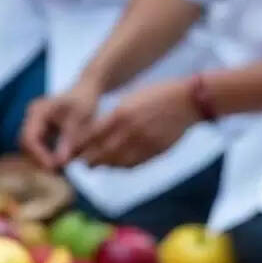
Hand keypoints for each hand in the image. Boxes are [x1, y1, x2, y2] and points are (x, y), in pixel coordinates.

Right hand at [19, 82, 101, 169]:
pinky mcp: (39, 127)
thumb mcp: (80, 120)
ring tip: (58, 169)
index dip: (38, 155)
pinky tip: (58, 162)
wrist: (87, 89)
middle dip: (38, 159)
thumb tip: (60, 163)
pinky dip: (45, 154)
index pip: (28, 138)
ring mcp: (33, 122)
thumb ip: (69, 140)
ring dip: (41, 158)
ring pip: (29, 146)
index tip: (54, 167)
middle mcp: (31, 116)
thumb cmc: (85, 101)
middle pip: (25, 144)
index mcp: (38, 111)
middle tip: (56, 172)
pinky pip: (36, 145)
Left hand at [64, 79, 197, 167]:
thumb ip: (113, 118)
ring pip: (116, 162)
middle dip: (88, 159)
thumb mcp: (130, 100)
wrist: (190, 100)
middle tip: (81, 162)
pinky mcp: (155, 151)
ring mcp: (143, 143)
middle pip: (100, 153)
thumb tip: (95, 134)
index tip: (71, 151)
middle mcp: (129, 131)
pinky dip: (121, 167)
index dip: (79, 147)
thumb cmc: (157, 95)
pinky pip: (133, 164)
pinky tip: (116, 165)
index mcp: (120, 115)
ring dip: (103, 165)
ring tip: (96, 165)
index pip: (91, 136)